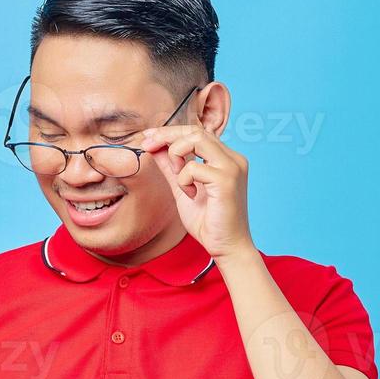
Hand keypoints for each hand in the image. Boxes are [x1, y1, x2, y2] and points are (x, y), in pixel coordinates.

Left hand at [139, 124, 254, 259]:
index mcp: (225, 159)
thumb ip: (171, 168)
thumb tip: (154, 147)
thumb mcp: (183, 189)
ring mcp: (232, 167)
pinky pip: (194, 167)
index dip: (170, 132)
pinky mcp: (227, 180)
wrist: (226, 247)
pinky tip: (191, 195)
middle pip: (195, 131)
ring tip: (176, 175)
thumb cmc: (208, 222)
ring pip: (197, 139)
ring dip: (176, 153)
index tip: (148, 137)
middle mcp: (232, 158)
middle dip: (167, 135)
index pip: (196, 133)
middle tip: (147, 145)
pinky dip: (184, 180)